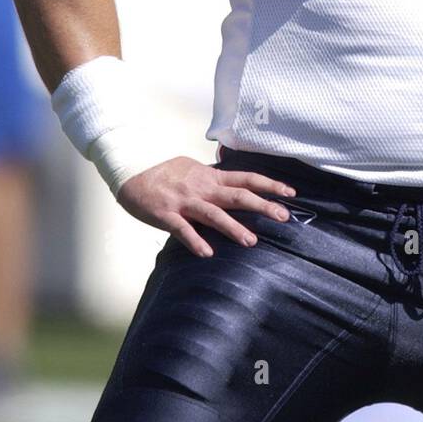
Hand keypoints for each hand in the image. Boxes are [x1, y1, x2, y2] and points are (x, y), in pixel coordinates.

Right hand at [116, 156, 296, 257]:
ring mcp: (185, 201)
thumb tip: (234, 179)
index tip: (291, 193)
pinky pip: (183, 230)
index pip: (246, 178)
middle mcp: (202, 188)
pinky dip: (195, 241)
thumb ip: (214, 176)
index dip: (269, 185)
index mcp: (211, 177)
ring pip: (214, 214)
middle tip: (284, 216)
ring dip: (233, 228)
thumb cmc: (165, 172)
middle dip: (262, 206)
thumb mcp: (194, 168)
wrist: (132, 171)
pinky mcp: (166, 214)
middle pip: (237, 196)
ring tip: (251, 241)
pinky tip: (207, 253)